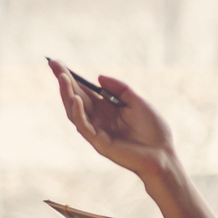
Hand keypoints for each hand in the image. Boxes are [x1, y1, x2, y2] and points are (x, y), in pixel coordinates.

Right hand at [49, 60, 180, 178]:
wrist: (164, 155)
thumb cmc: (154, 130)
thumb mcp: (138, 102)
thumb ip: (119, 89)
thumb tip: (98, 78)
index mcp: (106, 108)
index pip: (84, 90)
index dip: (72, 77)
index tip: (59, 62)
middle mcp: (98, 118)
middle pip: (75, 97)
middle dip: (64, 81)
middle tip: (53, 64)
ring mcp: (96, 130)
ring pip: (74, 111)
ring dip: (67, 94)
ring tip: (62, 78)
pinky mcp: (99, 142)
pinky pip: (84, 126)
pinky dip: (78, 112)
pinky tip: (76, 99)